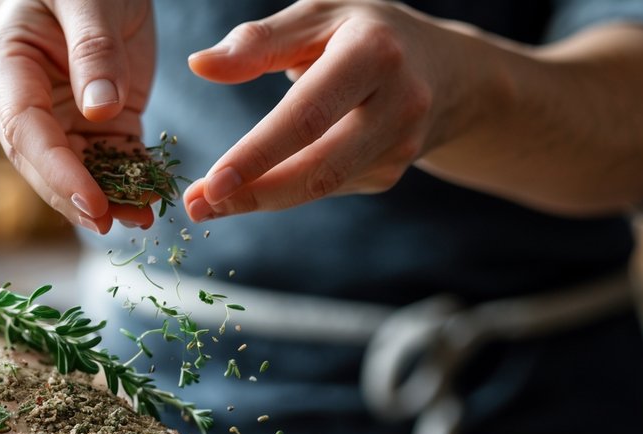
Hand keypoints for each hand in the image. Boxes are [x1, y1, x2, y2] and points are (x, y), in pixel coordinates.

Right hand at [0, 0, 156, 232]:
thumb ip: (93, 50)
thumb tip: (99, 110)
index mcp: (6, 67)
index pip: (27, 132)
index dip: (58, 172)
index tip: (91, 202)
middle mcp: (25, 100)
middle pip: (45, 163)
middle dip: (77, 198)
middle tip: (112, 223)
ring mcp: (60, 116)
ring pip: (76, 171)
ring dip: (106, 199)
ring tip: (139, 220)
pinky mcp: (96, 123)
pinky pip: (110, 161)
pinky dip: (128, 184)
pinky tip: (149, 202)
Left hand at [183, 1, 458, 221]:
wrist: (446, 70)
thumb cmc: (364, 32)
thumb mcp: (318, 15)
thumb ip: (259, 41)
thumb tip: (201, 65)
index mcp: (373, 54)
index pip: (308, 115)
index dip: (259, 153)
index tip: (212, 180)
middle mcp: (397, 104)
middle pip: (318, 166)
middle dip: (254, 192)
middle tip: (197, 205)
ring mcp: (399, 146)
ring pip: (320, 187)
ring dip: (260, 200)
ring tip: (207, 204)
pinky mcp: (390, 173)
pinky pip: (328, 188)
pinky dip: (286, 190)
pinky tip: (258, 183)